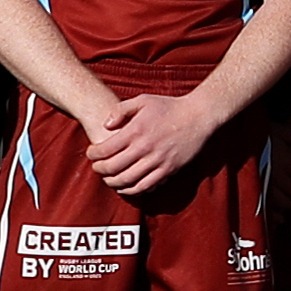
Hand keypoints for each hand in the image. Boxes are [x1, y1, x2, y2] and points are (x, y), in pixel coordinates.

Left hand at [93, 89, 217, 196]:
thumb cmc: (169, 106)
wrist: (199, 116)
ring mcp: (157, 161)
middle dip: (99, 170)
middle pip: (112, 167)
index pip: (104, 149)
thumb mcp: (143, 100)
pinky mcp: (168, 170)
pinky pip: (145, 186)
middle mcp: (144, 148)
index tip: (91, 153)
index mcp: (135, 131)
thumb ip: (121, 110)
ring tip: (108, 179)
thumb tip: (105, 126)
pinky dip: (131, 190)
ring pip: (127, 180)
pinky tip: (125, 187)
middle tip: (96, 168)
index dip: (93, 154)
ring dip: (112, 182)